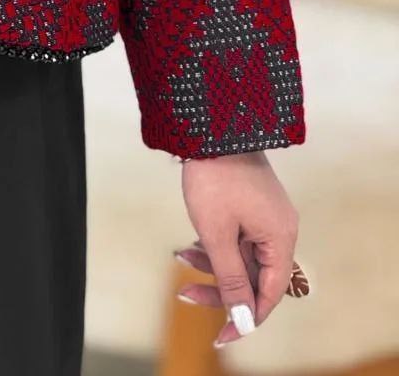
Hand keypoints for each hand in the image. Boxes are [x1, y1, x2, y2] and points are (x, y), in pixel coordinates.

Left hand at [175, 150, 299, 347]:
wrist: (209, 126)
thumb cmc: (214, 177)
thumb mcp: (217, 233)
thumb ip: (231, 278)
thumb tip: (243, 317)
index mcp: (280, 237)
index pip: (270, 293)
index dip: (246, 316)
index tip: (221, 335)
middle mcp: (279, 228)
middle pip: (253, 276)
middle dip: (219, 286)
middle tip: (184, 293)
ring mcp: (265, 215)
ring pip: (240, 256)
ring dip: (210, 262)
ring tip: (179, 255)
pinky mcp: (250, 204)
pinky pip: (235, 237)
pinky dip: (213, 244)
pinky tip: (189, 243)